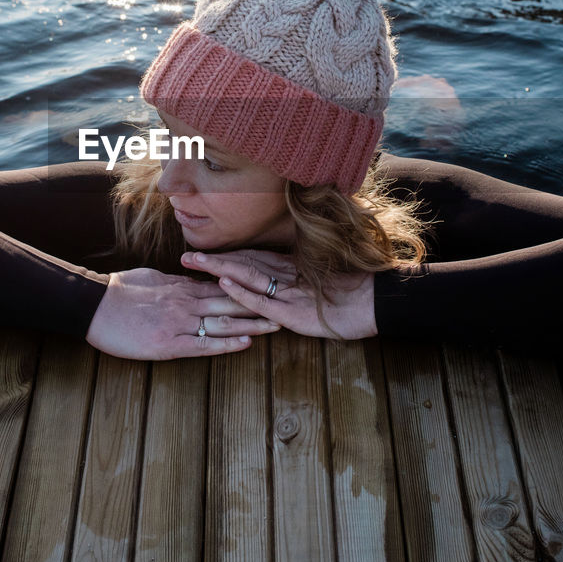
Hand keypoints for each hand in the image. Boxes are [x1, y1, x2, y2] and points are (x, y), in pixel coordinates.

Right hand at [85, 267, 281, 359]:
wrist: (94, 304)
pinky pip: (203, 345)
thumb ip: (174, 282)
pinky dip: (226, 344)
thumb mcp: (151, 279)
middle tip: (285, 305)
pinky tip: (245, 344)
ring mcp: (179, 323)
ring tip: (275, 326)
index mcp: (181, 287)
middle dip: (259, 304)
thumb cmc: (119, 291)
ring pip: (223, 322)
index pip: (222, 286)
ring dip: (251, 324)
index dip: (247, 288)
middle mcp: (186, 303)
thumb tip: (188, 280)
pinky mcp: (169, 344)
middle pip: (230, 302)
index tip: (268, 288)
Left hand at [180, 250, 378, 339]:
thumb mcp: (321, 287)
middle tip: (183, 256)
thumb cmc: (353, 297)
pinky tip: (222, 286)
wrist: (378, 302)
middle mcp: (286, 276)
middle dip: (213, 261)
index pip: (251, 259)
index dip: (226, 256)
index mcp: (291, 269)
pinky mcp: (294, 309)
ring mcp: (289, 291)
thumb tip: (283, 284)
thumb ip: (299, 283)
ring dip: (218, 270)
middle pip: (243, 263)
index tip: (201, 252)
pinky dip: (242, 292)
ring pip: (247, 276)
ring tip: (192, 264)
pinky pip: (263, 299)